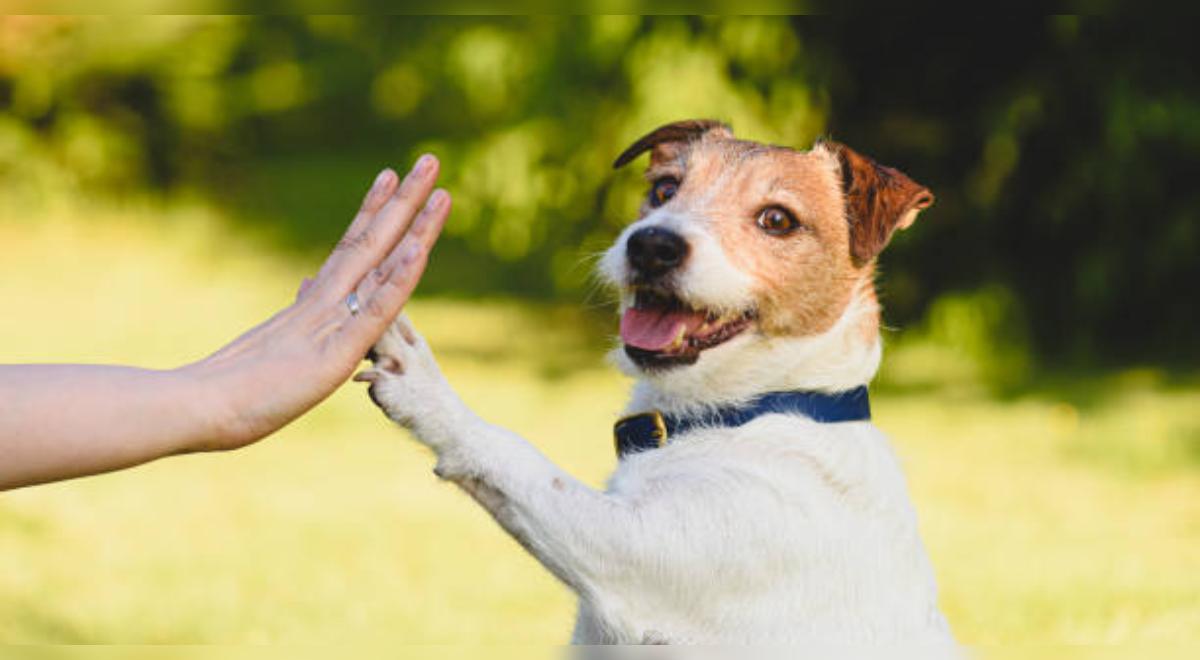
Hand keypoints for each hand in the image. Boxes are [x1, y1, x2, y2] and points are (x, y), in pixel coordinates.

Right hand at [184, 154, 450, 450]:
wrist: (195, 409)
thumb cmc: (225, 394)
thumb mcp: (274, 349)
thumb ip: (297, 318)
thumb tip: (307, 284)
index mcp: (312, 306)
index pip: (352, 251)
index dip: (376, 214)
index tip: (392, 177)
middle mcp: (324, 303)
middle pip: (373, 241)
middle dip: (405, 201)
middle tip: (430, 159)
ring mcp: (331, 323)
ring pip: (380, 261)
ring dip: (413, 221)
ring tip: (434, 176)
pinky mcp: (336, 350)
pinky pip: (375, 309)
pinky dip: (399, 279)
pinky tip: (420, 247)